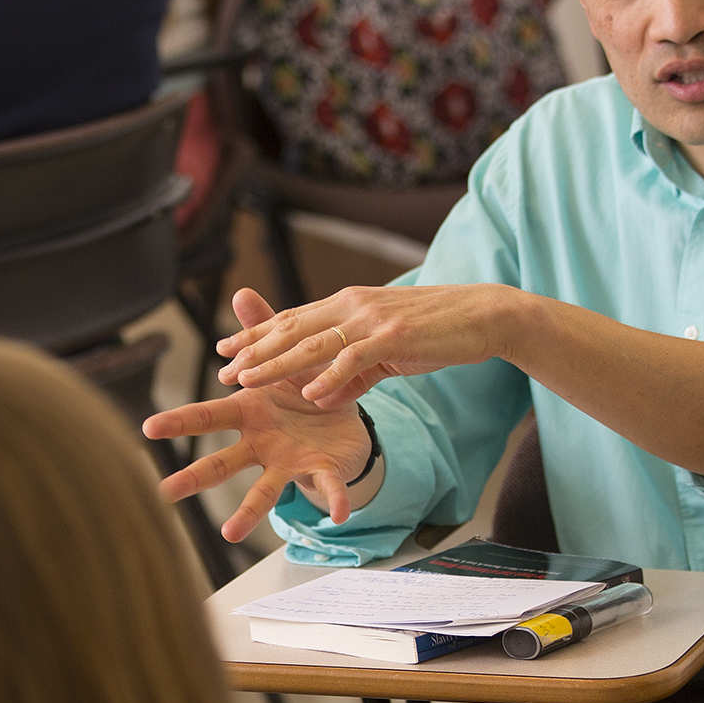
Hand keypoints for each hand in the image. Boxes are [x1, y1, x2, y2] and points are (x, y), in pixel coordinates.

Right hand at [144, 287, 374, 540]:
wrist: (345, 418)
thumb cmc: (303, 389)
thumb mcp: (285, 356)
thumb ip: (263, 330)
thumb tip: (242, 293)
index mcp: (248, 413)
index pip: (207, 416)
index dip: (178, 421)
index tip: (148, 427)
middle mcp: (260, 445)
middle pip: (221, 463)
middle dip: (193, 476)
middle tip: (165, 492)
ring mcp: (288, 463)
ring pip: (264, 490)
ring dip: (247, 512)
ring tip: (228, 533)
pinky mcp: (321, 472)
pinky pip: (328, 487)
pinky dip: (334, 499)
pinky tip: (339, 514)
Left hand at [222, 281, 527, 409]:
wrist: (482, 316)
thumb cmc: (435, 332)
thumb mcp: (386, 351)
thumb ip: (353, 373)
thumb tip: (323, 397)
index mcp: (347, 304)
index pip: (291, 319)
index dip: (254, 334)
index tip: (223, 348)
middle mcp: (352, 306)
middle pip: (291, 329)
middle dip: (252, 351)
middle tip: (221, 372)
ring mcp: (371, 320)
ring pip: (312, 343)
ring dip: (276, 364)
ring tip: (247, 380)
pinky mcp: (393, 338)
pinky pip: (353, 360)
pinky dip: (329, 377)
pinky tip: (309, 395)